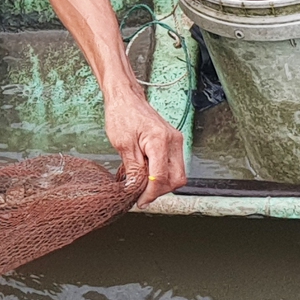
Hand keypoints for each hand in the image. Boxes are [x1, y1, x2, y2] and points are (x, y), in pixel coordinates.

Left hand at [103, 88, 185, 206]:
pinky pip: (173, 165)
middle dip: (159, 190)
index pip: (161, 177)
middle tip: (141, 194)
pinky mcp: (173, 142)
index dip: (151, 193)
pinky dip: (162, 173)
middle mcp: (173, 141)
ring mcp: (175, 141)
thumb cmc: (122, 115)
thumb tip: (136, 189)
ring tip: (141, 181)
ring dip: (161, 183)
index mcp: (160, 141)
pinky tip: (147, 172)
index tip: (140, 201)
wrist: (125, 98)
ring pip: (177, 174)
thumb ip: (133, 169)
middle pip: (176, 179)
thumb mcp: (123, 144)